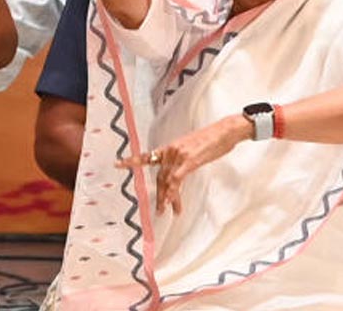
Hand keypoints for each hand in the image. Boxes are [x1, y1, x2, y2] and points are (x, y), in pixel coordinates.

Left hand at [116, 115, 251, 214]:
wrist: (225, 130)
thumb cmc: (213, 138)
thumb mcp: (194, 146)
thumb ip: (183, 157)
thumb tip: (181, 169)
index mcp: (171, 147)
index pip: (148, 156)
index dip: (132, 160)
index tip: (117, 164)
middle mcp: (171, 150)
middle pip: (160, 176)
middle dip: (159, 195)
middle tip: (159, 210)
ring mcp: (179, 155)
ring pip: (168, 181)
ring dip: (167, 198)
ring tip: (167, 211)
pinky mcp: (189, 160)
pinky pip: (177, 179)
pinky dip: (173, 191)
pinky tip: (172, 202)